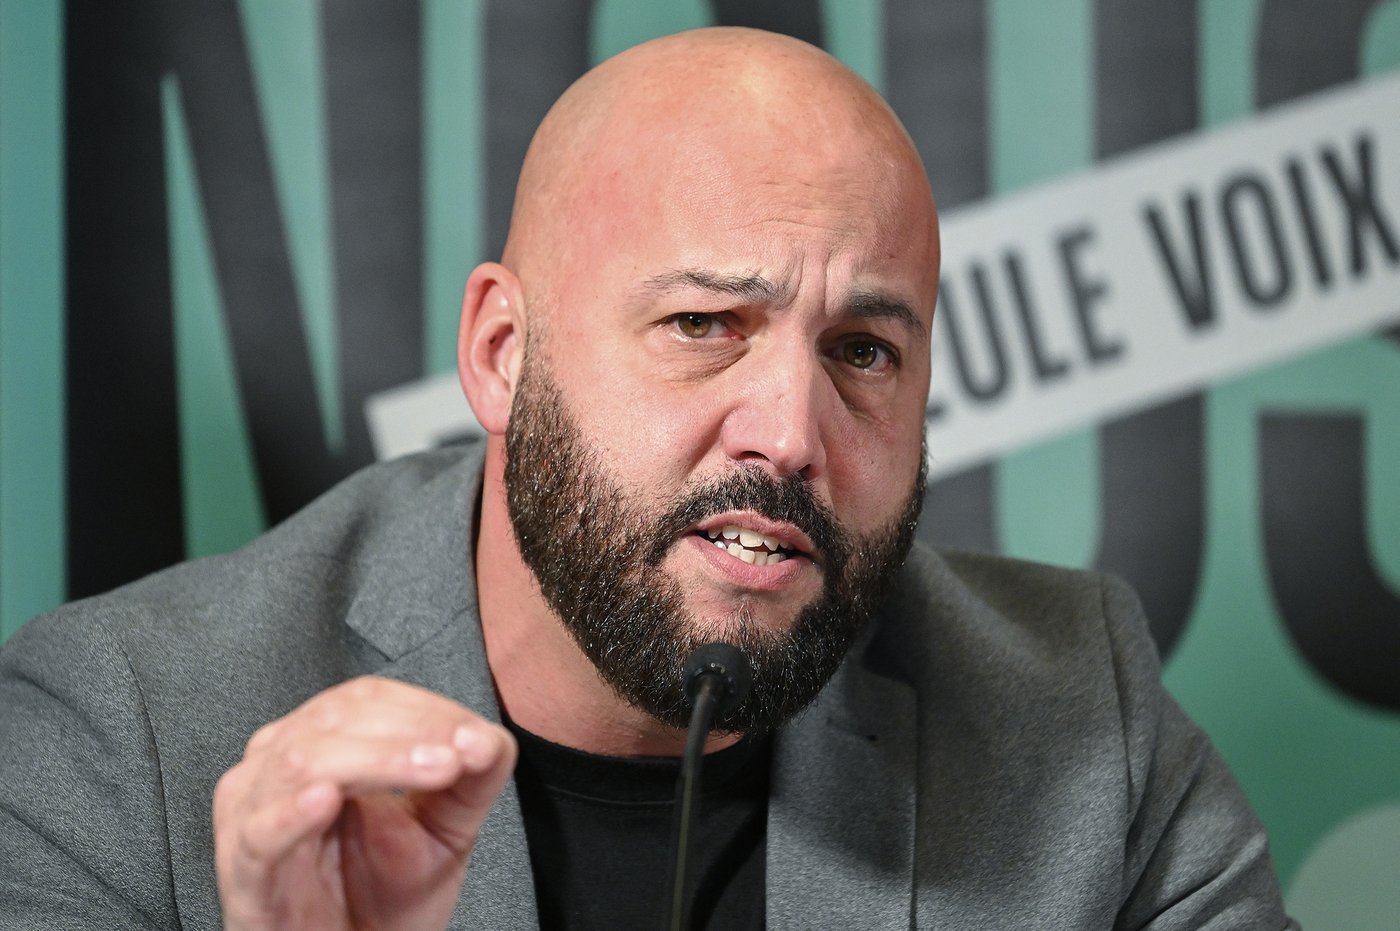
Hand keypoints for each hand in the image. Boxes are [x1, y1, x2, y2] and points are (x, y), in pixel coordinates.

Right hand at [213, 676, 516, 930]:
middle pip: (336, 719)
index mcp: (322, 739)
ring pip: (303, 761)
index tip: (477, 738)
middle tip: (461, 754)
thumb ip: (473, 778)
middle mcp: (277, 762)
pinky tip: (326, 801)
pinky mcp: (243, 871)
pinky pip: (259, 832)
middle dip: (408, 732)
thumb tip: (490, 738)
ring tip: (432, 769)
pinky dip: (292, 813)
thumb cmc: (383, 892)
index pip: (368, 699)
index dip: (424, 710)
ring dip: (376, 761)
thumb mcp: (444, 827)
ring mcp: (251, 813)